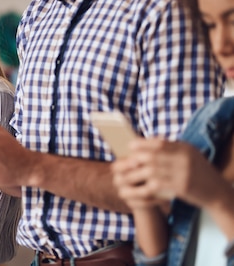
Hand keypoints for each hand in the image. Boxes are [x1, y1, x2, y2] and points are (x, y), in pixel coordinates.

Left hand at [112, 138, 226, 208]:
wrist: (218, 192)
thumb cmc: (199, 171)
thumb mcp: (189, 155)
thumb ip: (171, 148)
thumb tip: (145, 142)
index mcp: (184, 148)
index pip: (159, 143)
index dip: (142, 144)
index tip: (128, 146)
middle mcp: (183, 159)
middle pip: (151, 157)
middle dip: (131, 161)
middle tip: (116, 165)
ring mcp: (183, 173)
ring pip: (151, 172)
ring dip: (133, 175)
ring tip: (121, 178)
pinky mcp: (182, 188)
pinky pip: (158, 186)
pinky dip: (144, 187)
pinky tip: (135, 189)